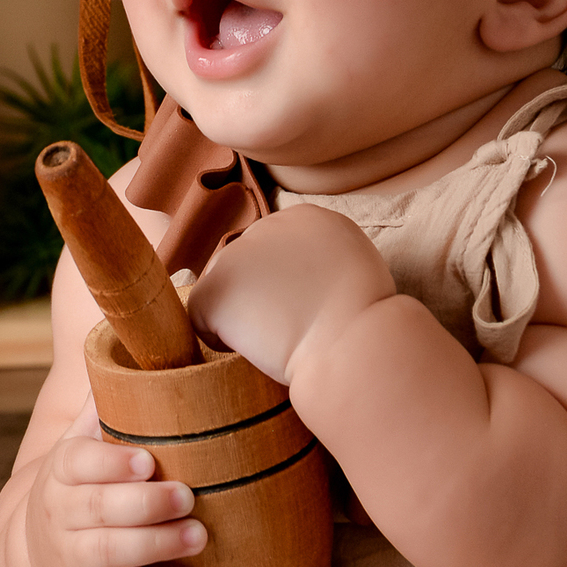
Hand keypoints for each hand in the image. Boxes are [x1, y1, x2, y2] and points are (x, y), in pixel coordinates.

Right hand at [24, 396, 214, 566]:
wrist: (39, 558)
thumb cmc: (83, 485)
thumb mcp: (82, 443)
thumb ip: (109, 403)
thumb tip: (145, 346)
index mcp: (62, 470)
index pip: (77, 464)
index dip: (110, 464)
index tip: (147, 461)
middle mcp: (62, 515)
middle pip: (99, 510)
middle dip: (145, 505)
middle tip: (188, 496)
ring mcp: (76, 559)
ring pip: (112, 554)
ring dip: (158, 546)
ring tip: (201, 536)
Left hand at [189, 204, 395, 385]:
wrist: (351, 341)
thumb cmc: (364, 321)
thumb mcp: (355, 271)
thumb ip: (323, 264)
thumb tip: (299, 283)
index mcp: (309, 219)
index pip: (280, 252)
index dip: (290, 286)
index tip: (310, 308)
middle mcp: (268, 225)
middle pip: (249, 267)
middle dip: (262, 297)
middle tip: (293, 327)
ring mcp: (236, 255)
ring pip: (227, 291)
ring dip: (243, 317)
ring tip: (278, 338)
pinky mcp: (214, 288)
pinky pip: (202, 318)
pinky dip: (221, 339)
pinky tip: (257, 347)